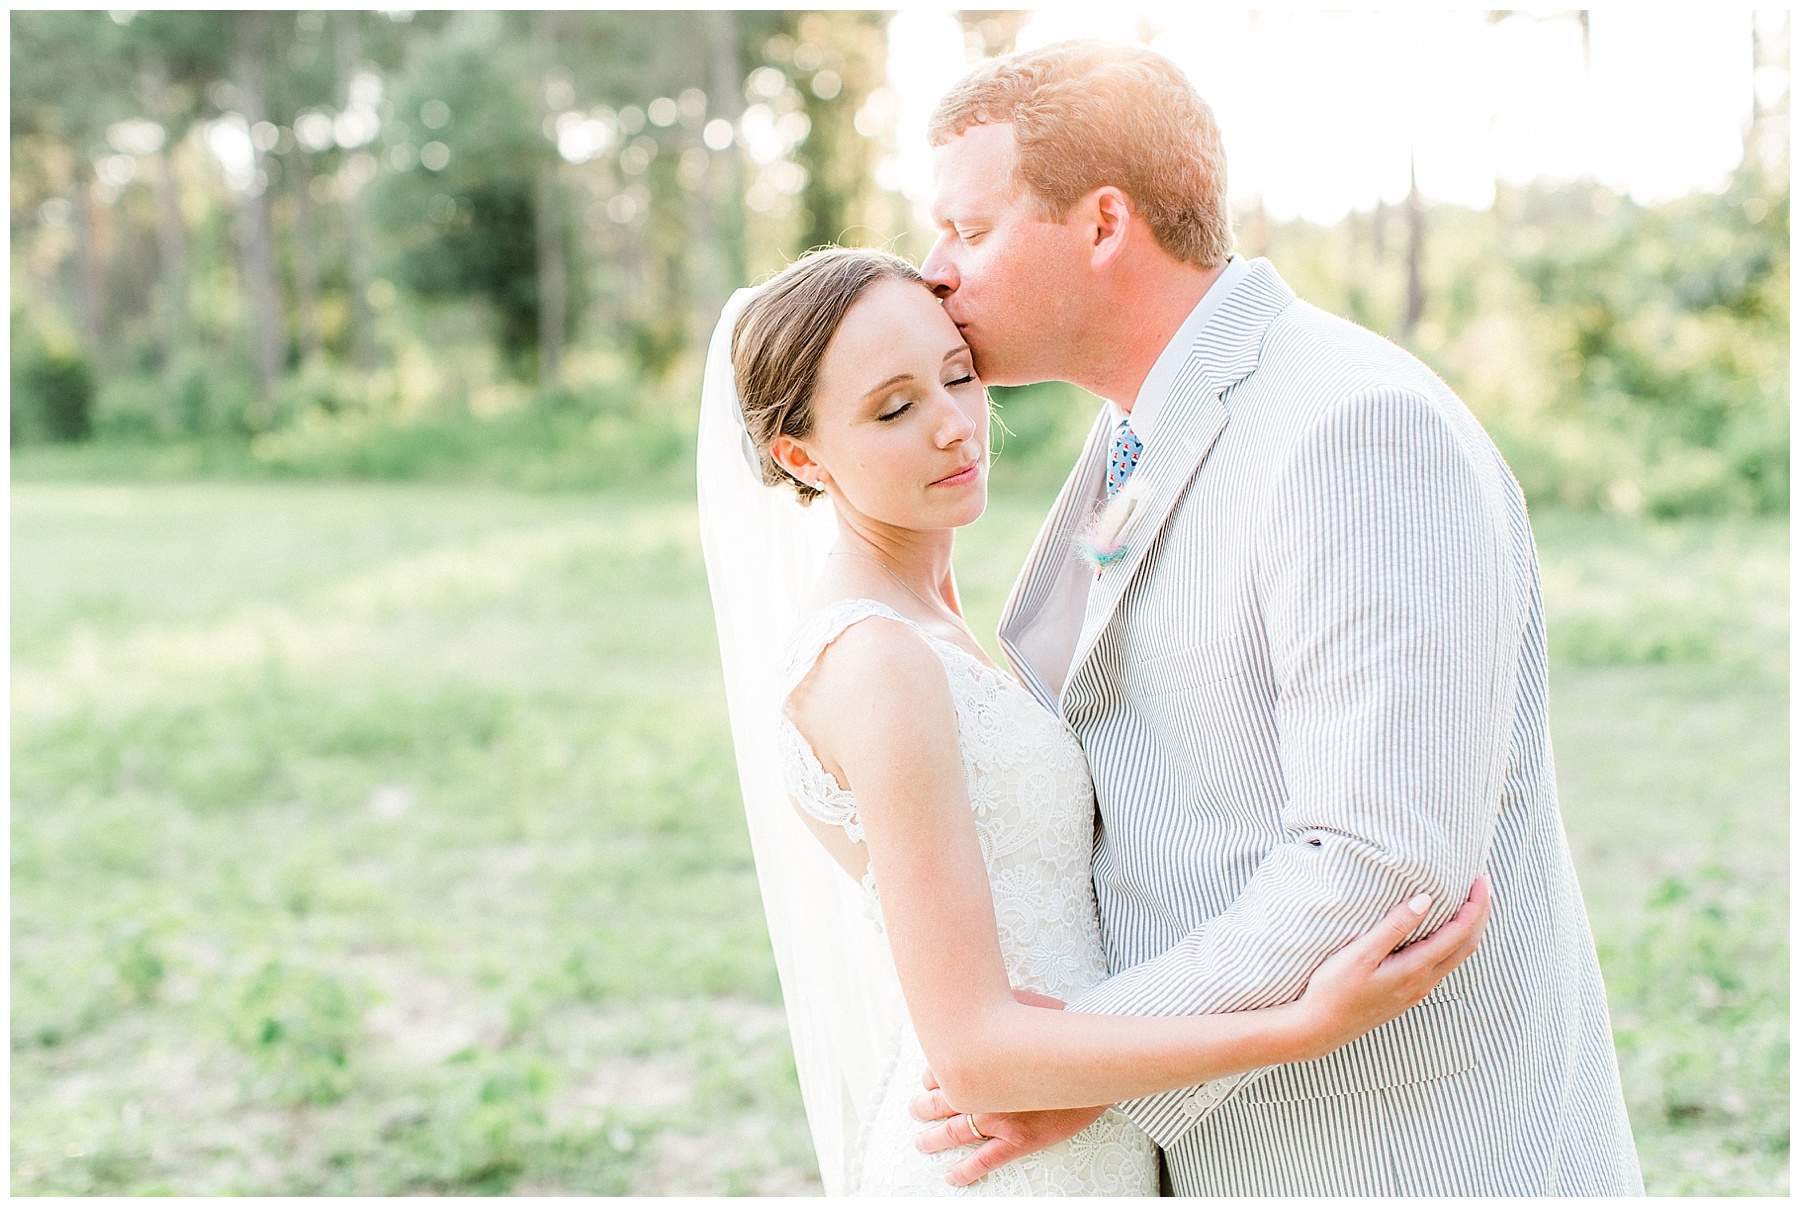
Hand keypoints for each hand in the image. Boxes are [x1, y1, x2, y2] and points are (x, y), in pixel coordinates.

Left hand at [908, 988, 1101, 1187]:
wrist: (1090, 1056)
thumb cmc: (1059, 1026)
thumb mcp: (1022, 1002)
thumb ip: (998, 1006)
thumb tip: (979, 993)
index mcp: (981, 1060)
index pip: (943, 1069)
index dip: (932, 1075)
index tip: (927, 1078)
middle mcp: (983, 1091)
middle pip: (942, 1102)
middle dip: (923, 1106)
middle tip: (914, 1108)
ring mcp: (998, 1118)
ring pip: (954, 1132)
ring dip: (933, 1139)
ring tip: (921, 1142)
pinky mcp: (1019, 1139)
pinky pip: (985, 1160)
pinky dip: (965, 1170)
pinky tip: (952, 1175)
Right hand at [1292, 875, 1492, 1060]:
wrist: (1320, 1028)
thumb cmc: (1334, 990)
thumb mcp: (1361, 954)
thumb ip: (1394, 927)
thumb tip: (1425, 900)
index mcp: (1415, 969)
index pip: (1460, 933)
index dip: (1475, 905)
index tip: (1479, 879)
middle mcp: (1423, 982)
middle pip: (1467, 945)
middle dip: (1480, 914)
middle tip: (1482, 884)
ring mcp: (1417, 991)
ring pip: (1456, 957)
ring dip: (1468, 929)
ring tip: (1467, 903)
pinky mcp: (1407, 994)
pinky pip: (1442, 965)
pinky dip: (1452, 943)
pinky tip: (1440, 933)